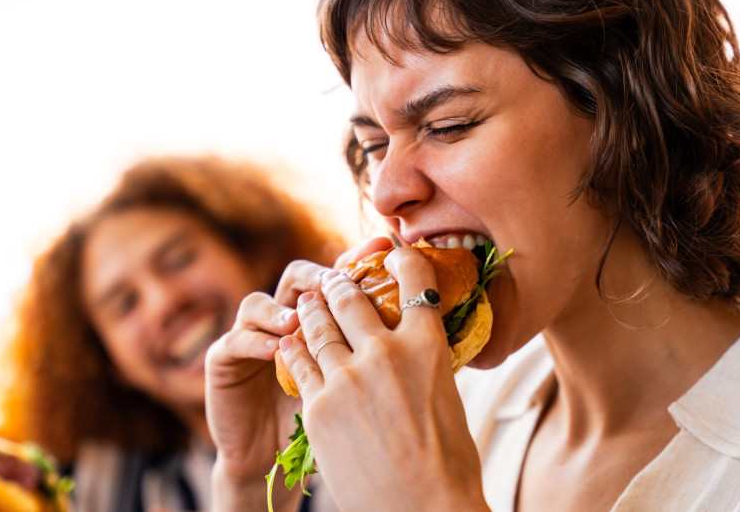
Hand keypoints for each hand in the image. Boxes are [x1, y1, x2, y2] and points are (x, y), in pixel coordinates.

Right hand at [204, 237, 391, 510]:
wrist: (278, 463)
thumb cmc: (330, 426)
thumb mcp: (361, 388)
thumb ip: (386, 355)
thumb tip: (441, 328)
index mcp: (323, 319)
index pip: (338, 276)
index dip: (359, 259)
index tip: (385, 246)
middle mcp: (286, 319)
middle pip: (300, 278)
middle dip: (321, 277)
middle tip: (338, 282)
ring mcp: (252, 338)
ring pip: (258, 302)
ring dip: (282, 307)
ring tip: (301, 319)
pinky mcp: (224, 363)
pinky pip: (235, 341)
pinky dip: (254, 341)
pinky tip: (277, 350)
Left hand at [277, 247, 488, 511]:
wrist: (423, 510)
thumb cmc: (448, 462)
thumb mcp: (447, 398)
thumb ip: (423, 364)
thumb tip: (413, 348)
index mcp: (427, 346)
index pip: (414, 281)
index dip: (400, 259)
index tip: (389, 253)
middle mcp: (385, 351)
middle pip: (352, 299)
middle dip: (339, 284)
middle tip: (332, 279)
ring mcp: (347, 378)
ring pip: (318, 327)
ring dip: (311, 310)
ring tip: (307, 302)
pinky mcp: (318, 406)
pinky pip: (300, 364)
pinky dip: (295, 349)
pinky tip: (291, 342)